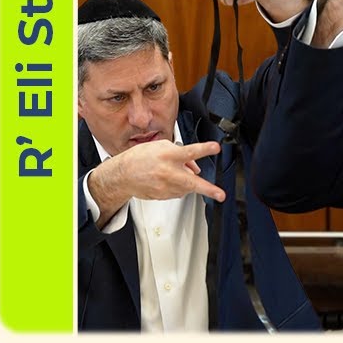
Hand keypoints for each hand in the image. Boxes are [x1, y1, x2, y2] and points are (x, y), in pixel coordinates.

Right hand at [88, 140, 224, 226]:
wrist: (122, 175)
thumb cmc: (140, 158)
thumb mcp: (161, 147)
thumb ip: (182, 153)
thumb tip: (195, 166)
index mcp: (169, 156)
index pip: (190, 151)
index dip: (205, 149)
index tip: (216, 148)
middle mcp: (168, 172)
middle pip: (193, 182)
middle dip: (209, 189)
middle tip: (221, 195)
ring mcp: (166, 187)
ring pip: (187, 187)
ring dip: (189, 181)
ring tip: (175, 173)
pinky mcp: (163, 196)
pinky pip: (179, 192)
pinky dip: (179, 186)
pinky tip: (168, 180)